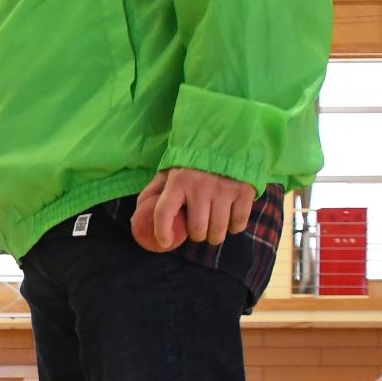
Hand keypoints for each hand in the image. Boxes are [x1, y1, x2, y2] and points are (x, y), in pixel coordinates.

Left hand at [133, 168, 255, 252]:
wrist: (227, 138)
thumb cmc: (193, 162)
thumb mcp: (170, 171)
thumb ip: (154, 192)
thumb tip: (137, 217)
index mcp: (178, 181)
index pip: (164, 213)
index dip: (162, 233)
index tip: (165, 242)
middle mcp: (200, 186)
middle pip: (197, 230)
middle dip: (196, 236)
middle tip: (198, 231)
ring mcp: (224, 189)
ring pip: (217, 231)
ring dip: (214, 236)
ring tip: (213, 230)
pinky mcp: (244, 191)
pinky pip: (239, 223)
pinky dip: (234, 227)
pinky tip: (230, 221)